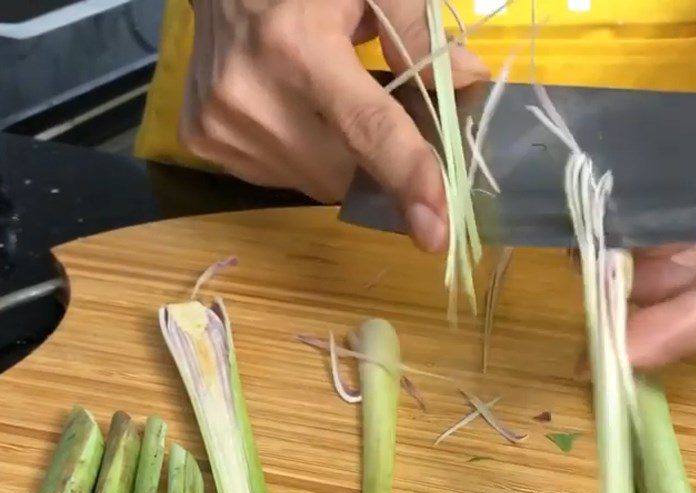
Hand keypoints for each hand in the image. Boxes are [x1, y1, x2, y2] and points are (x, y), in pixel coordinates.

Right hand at [180, 0, 488, 252]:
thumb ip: (418, 34)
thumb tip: (470, 85)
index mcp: (296, 47)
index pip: (367, 129)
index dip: (407, 178)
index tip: (435, 232)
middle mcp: (250, 95)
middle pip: (343, 174)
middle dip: (376, 168)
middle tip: (387, 134)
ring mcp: (220, 125)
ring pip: (313, 184)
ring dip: (339, 162)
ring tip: (329, 109)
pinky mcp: (203, 141)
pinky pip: (281, 178)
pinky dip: (304, 159)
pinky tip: (295, 115)